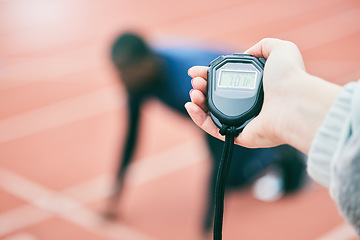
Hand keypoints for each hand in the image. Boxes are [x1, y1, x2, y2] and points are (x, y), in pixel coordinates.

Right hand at [185, 38, 340, 151]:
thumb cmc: (289, 77)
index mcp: (255, 88)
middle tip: (195, 82)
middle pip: (216, 97)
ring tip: (194, 93)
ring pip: (211, 113)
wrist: (294, 102)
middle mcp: (248, 105)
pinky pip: (213, 129)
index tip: (196, 71)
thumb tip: (247, 53)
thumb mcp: (280, 49)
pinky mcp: (238, 135)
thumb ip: (263, 46)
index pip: (225, 81)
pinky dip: (198, 119)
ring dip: (198, 102)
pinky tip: (191, 106)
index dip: (209, 75)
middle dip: (202, 88)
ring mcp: (243, 121)